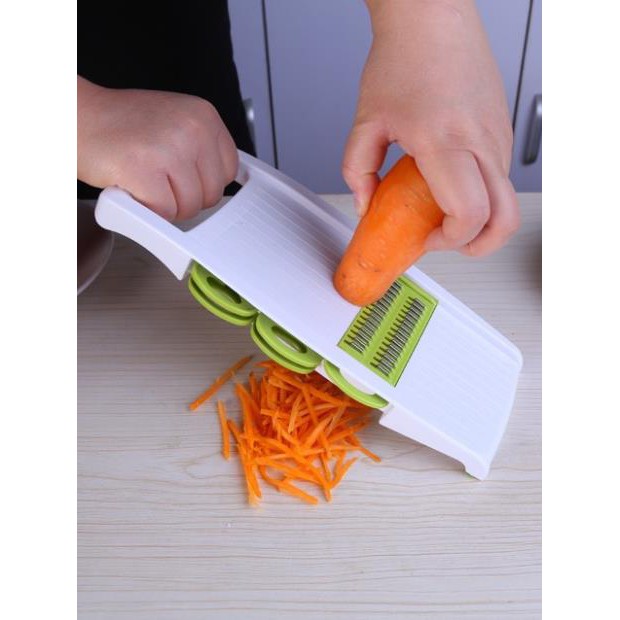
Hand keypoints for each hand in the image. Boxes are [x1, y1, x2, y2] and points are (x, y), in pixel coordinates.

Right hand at [77, 77, 237, 220]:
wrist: (76, 116)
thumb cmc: (121, 125)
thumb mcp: (175, 122)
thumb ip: (202, 149)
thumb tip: (224, 182)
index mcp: (204, 116)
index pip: (229, 171)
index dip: (204, 183)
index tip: (184, 179)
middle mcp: (192, 129)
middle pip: (212, 194)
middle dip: (186, 197)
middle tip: (159, 180)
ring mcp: (170, 149)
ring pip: (190, 207)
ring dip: (166, 206)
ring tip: (145, 181)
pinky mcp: (145, 170)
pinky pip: (164, 213)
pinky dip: (147, 210)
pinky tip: (134, 188)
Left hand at [343, 0, 519, 255]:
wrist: (433, 15)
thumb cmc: (404, 56)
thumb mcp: (367, 120)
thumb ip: (357, 171)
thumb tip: (365, 204)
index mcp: (446, 141)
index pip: (468, 214)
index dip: (450, 241)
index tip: (427, 239)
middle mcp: (482, 140)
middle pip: (504, 219)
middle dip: (477, 244)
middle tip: (446, 241)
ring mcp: (497, 134)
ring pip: (503, 198)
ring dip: (476, 216)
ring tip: (439, 206)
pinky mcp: (502, 129)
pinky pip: (498, 175)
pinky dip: (479, 192)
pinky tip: (448, 180)